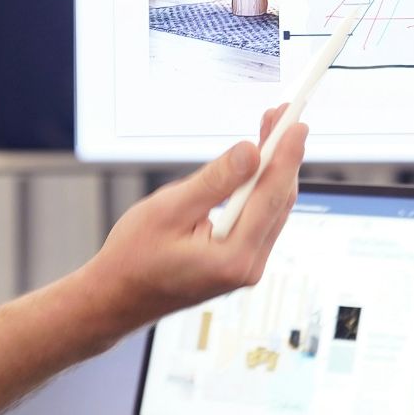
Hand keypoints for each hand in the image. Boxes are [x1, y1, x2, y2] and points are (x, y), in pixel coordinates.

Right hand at [80, 104, 308, 329]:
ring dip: (272, 169)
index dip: (286, 155)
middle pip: (278, 201)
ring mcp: (245, 267)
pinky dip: (259, 188)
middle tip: (282, 116)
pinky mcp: (238, 262)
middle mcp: (248, 267)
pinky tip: (256, 165)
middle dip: (282, 155)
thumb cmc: (134, 257)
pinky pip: (259, 219)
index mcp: (233, 258)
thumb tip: (251, 152)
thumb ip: (214, 181)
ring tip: (271, 131)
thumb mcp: (169, 209)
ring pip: (271, 209)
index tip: (297, 123)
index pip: (270, 197)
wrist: (116, 297)